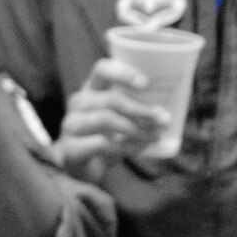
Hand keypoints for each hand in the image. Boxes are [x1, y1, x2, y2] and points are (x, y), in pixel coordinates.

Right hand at [56, 59, 166, 180]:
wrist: (83, 166)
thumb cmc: (107, 136)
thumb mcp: (121, 117)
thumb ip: (136, 108)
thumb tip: (166, 111)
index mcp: (92, 89)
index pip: (102, 70)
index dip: (123, 73)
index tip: (146, 84)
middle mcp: (78, 103)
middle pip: (109, 99)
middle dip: (141, 109)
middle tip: (164, 119)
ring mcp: (71, 125)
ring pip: (105, 119)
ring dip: (136, 128)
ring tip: (155, 136)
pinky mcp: (70, 148)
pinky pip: (102, 144)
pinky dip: (126, 147)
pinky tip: (139, 149)